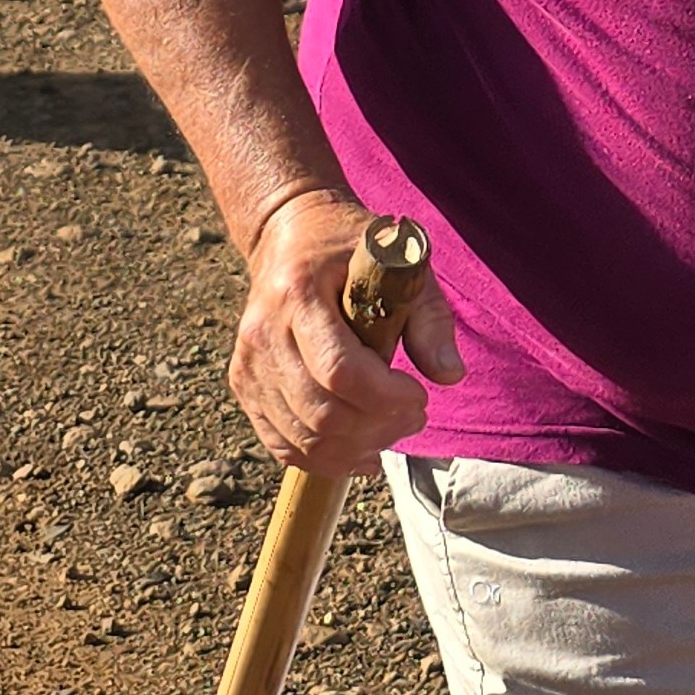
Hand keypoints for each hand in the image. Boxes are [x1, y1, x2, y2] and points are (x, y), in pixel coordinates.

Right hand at [228, 186, 461, 475]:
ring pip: (302, 436)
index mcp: (298, 293)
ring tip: (392, 432)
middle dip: (377, 427)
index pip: (340, 369)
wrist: (289, 234)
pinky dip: (324, 460)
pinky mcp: (243, 384)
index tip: (420, 395)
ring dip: (356, 448)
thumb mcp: (399, 262)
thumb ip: (429, 316)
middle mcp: (262, 331)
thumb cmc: (351, 246)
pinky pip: (281, 443)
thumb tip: (450, 375)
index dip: (385, 397)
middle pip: (320, 411)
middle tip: (415, 416)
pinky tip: (361, 454)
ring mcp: (247, 362)